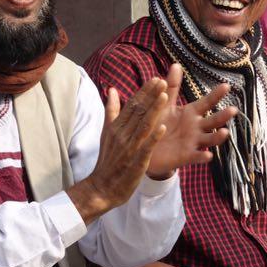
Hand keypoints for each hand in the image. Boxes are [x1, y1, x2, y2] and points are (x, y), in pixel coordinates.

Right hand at [68, 78, 169, 223]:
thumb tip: (112, 90)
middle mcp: (123, 134)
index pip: (132, 105)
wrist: (102, 187)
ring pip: (143, 126)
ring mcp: (129, 148)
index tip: (155, 79)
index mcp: (117, 126)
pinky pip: (145, 148)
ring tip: (165, 96)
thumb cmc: (108, 159)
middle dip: (151, 96)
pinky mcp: (136, 162)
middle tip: (162, 81)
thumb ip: (112, 110)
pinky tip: (162, 127)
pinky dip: (153, 137)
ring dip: (154, 110)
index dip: (144, 92)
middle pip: (138, 112)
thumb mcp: (107, 132)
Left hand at [147, 64, 236, 178]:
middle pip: (213, 121)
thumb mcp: (165, 103)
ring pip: (210, 140)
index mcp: (191, 113)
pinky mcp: (186, 156)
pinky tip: (208, 156)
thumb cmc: (159, 122)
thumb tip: (176, 64)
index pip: (206, 102)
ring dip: (218, 137)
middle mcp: (196, 127)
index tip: (226, 85)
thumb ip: (172, 87)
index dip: (216, 95)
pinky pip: (196, 157)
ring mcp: (193, 142)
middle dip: (223, 116)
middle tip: (233, 109)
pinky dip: (202, 157)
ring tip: (225, 132)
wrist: (148, 145)